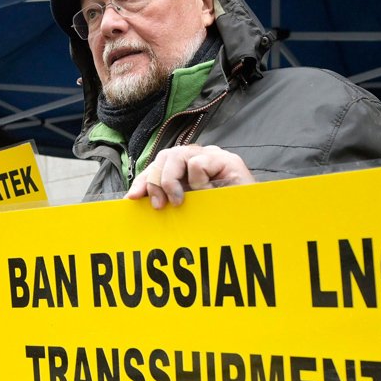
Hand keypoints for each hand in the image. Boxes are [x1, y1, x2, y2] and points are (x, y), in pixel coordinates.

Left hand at [126, 144, 253, 208]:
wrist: (248, 224)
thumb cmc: (215, 219)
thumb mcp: (183, 208)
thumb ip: (163, 199)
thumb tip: (133, 197)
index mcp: (185, 168)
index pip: (157, 165)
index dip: (144, 179)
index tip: (132, 197)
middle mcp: (197, 158)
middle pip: (164, 156)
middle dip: (154, 181)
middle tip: (159, 205)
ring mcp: (212, 156)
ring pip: (176, 155)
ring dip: (171, 182)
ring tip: (179, 202)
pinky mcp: (227, 160)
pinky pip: (198, 164)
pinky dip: (198, 182)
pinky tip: (207, 193)